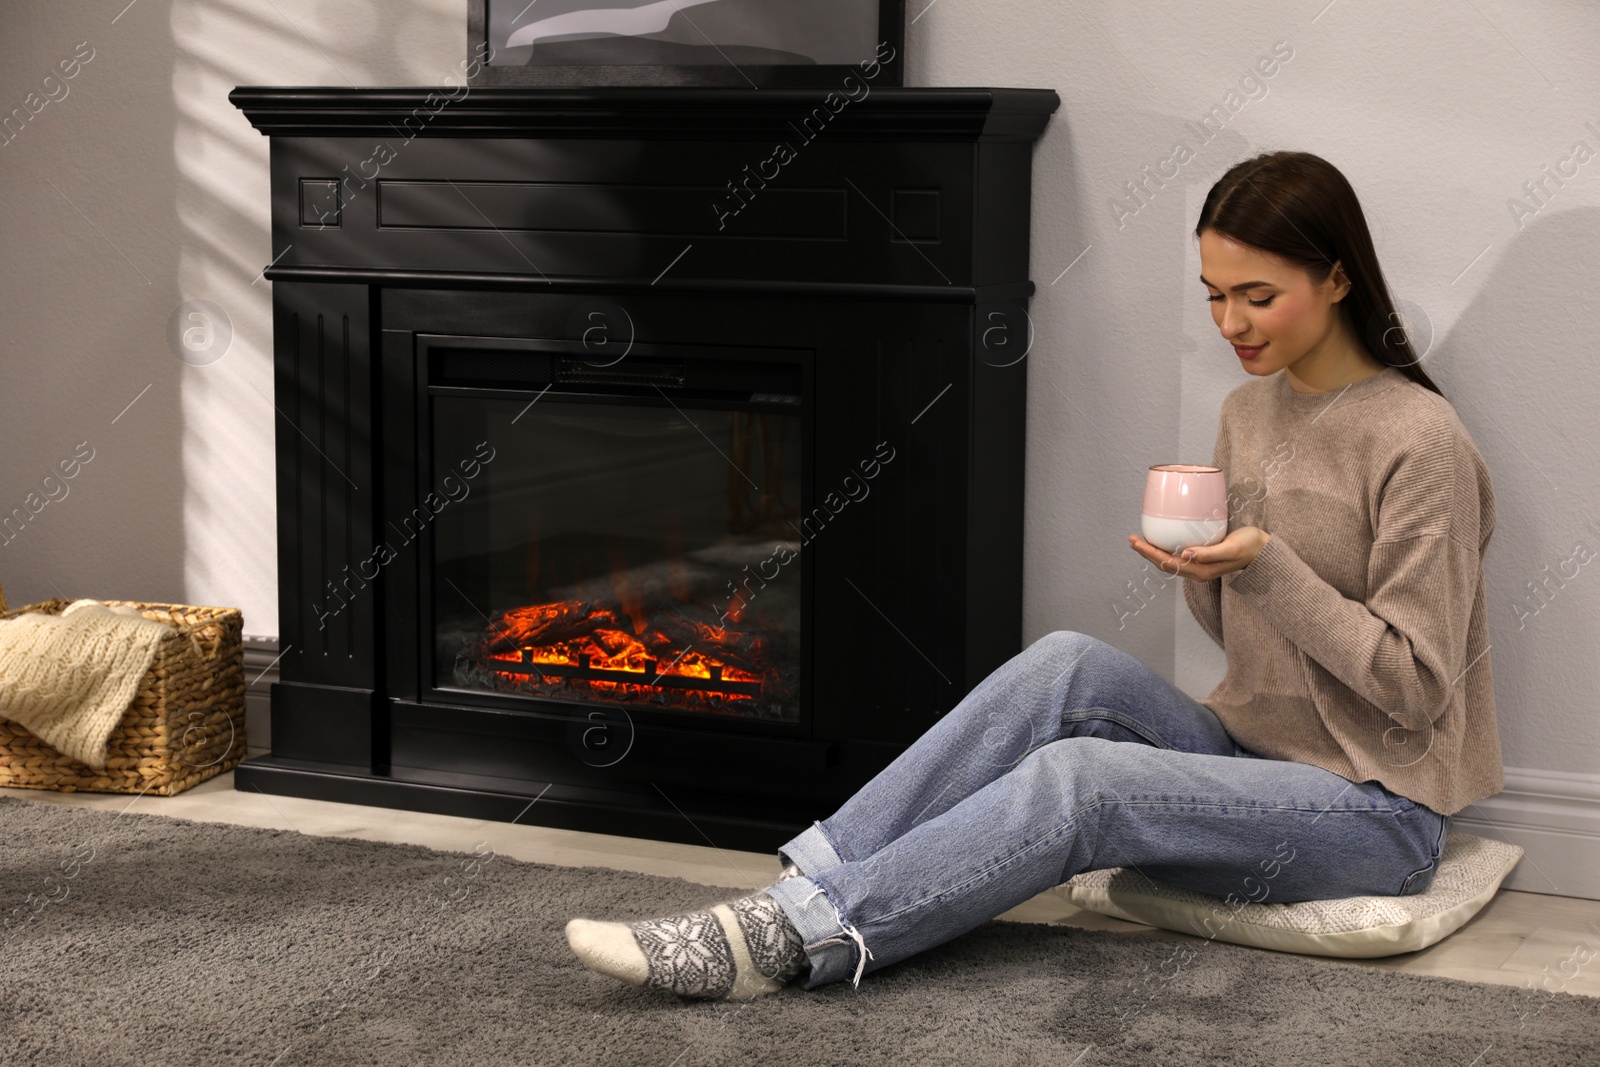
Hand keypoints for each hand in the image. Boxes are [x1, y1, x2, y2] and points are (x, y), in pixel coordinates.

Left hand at [1128, 527, 1270, 580]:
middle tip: (1131, 539)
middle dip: (1146, 553)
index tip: (1136, 541)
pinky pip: (1177, 557)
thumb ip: (1209, 553)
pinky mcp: (1201, 559)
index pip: (1168, 563)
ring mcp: (1199, 567)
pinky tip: (1159, 541)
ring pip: (1169, 561)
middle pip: (1164, 564)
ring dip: (1153, 552)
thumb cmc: (1249, 546)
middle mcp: (1197, 572)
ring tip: (1139, 540)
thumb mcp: (1231, 548)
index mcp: (1201, 571)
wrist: (1262, 550)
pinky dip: (1164, 549)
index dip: (1150, 553)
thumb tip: (1185, 554)